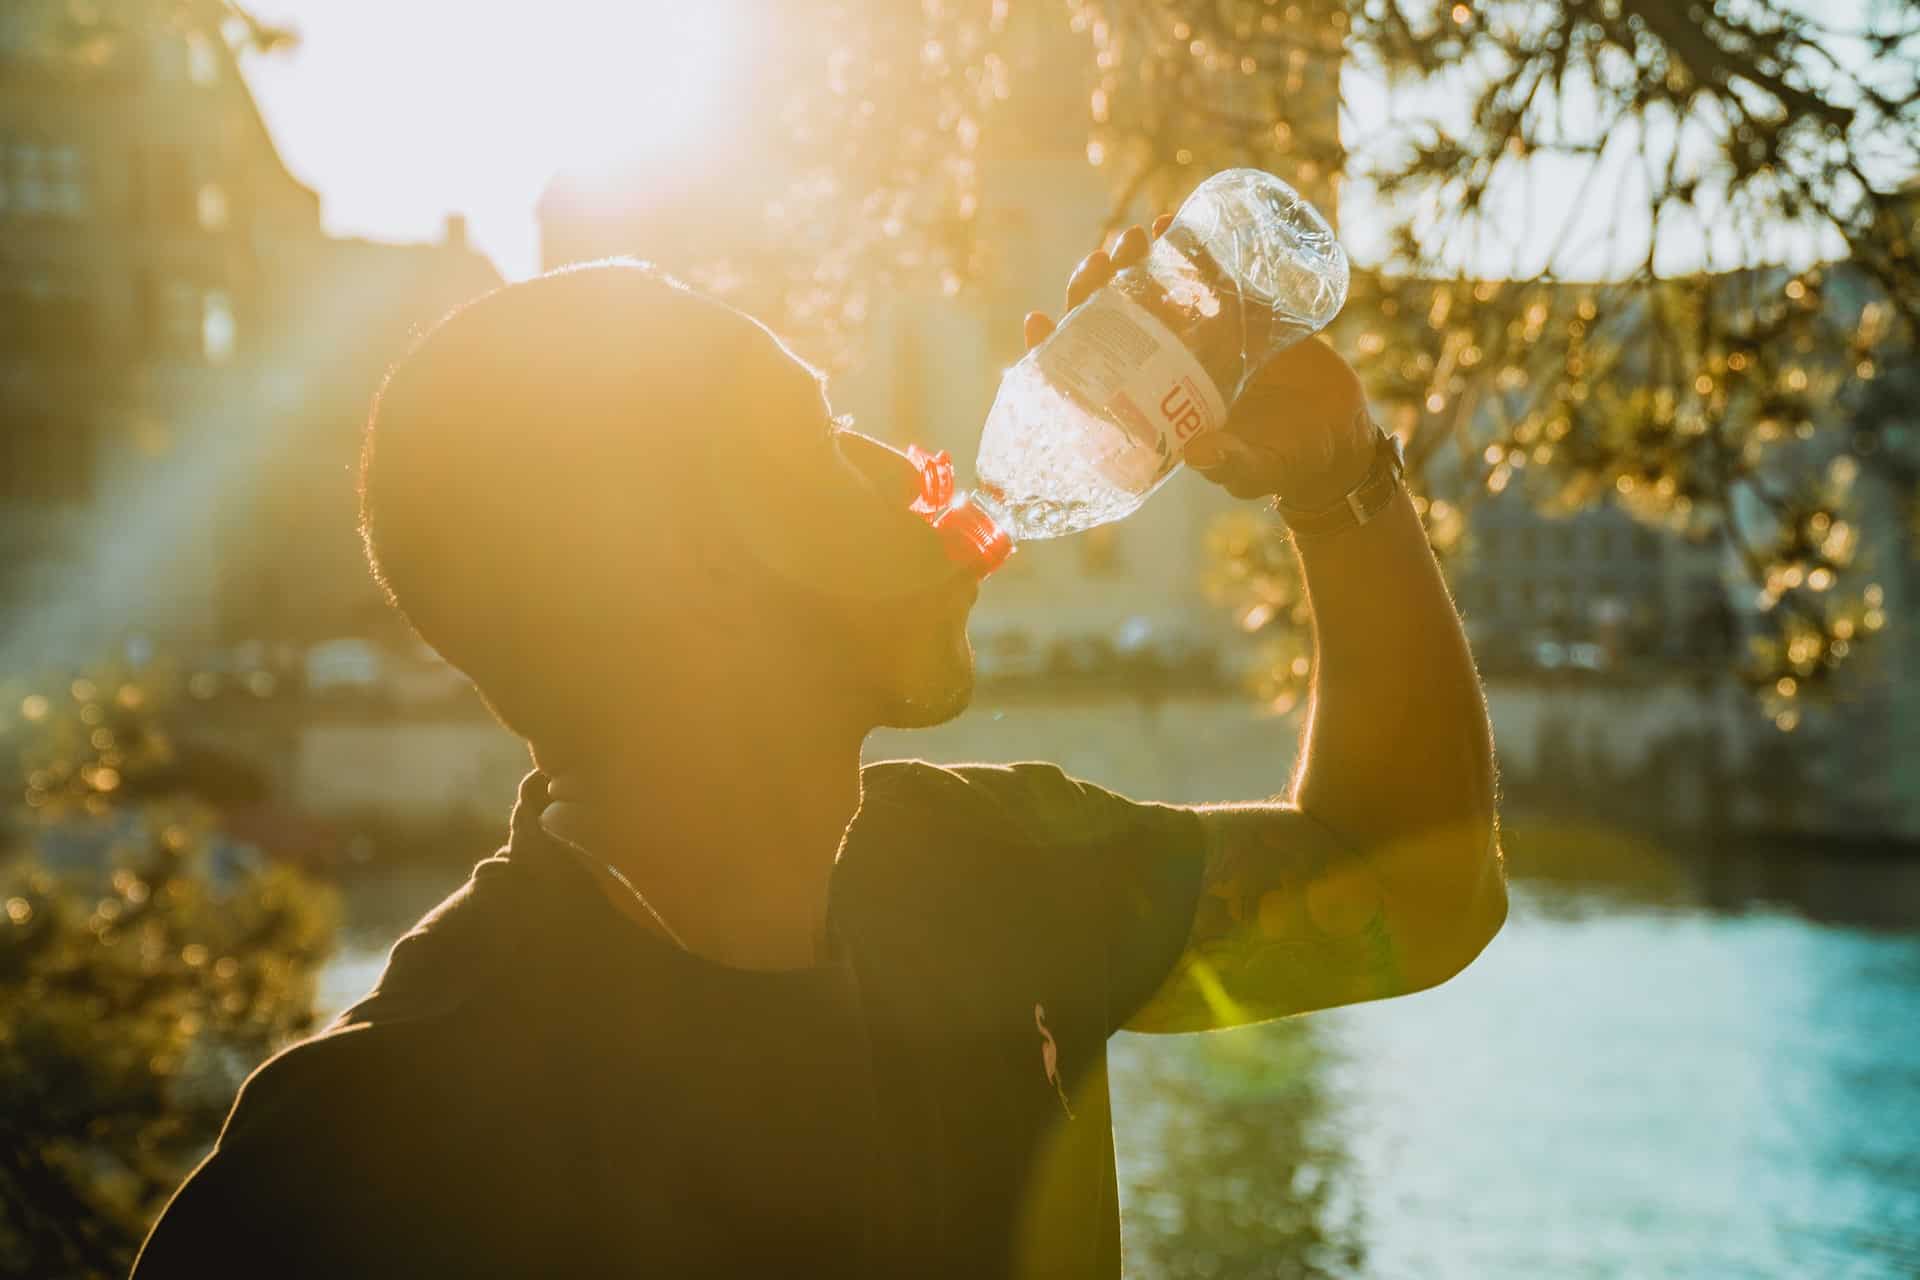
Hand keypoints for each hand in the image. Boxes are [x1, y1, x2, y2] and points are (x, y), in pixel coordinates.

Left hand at [1024, 219, 1375, 511]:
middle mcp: (1166, 368)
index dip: (1055, 351)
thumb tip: (1199, 451)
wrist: (1335, 438)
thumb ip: (1231, 464)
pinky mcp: (1237, 315)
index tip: (1037, 320)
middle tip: (1100, 261)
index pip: (1088, 376)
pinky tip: (1172, 225)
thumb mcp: (1255, 468)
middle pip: (1111, 322)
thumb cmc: (1284, 463)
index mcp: (1152, 406)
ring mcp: (1199, 337)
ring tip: (1136, 236)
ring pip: (1150, 292)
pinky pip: (1202, 275)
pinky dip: (1185, 249)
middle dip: (1095, 289)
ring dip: (1134, 262)